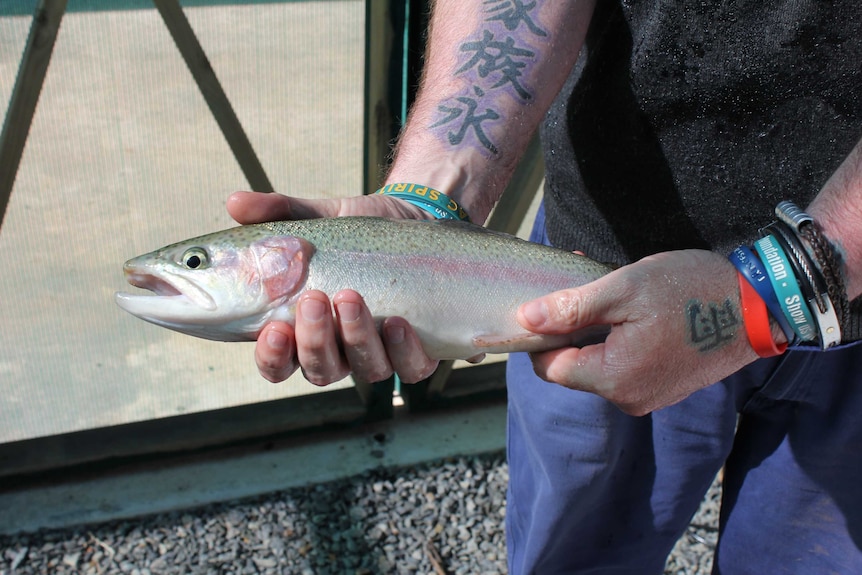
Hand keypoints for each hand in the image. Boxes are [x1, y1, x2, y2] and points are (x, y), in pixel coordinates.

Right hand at [227, 191, 438, 383]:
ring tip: (351, 296)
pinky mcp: (417, 350)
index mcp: (304, 330)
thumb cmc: (354, 231)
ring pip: (365, 369)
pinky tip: (398, 322)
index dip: (273, 357)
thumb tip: (234, 201)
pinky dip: (403, 350)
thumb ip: (276, 213)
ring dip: (356, 337)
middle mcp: (340, 350)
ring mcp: (380, 353)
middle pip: (320, 370)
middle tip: (313, 299)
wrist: (413, 218)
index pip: (278, 363)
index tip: (273, 330)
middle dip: (314, 340)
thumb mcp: (315, 218)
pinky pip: (411, 367)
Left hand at [517, 250, 760, 414]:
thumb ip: (572, 308)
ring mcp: (648, 396)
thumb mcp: (625, 289)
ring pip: (598, 365)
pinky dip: (618, 340)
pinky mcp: (664, 388)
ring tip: (612, 292)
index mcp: (614, 378)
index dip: (541, 337)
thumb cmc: (692, 290)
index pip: (550, 368)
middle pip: (574, 367)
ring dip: (595, 331)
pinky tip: (632, 311)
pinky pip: (624, 367)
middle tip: (584, 285)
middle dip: (570, 328)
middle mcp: (628, 399)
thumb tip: (525, 319)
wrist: (760, 307)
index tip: (549, 304)